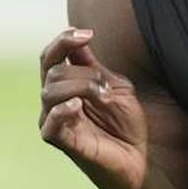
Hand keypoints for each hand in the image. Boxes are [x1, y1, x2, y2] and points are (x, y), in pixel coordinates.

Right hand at [40, 28, 148, 188]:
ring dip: (81, 87)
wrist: (139, 156)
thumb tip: (79, 39)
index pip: (50, 57)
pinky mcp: (61, 142)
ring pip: (50, 91)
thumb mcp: (116, 86)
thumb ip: (95, 66)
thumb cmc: (125, 123)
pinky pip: (49, 124)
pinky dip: (62, 110)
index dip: (63, 40)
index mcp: (67, 85)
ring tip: (102, 97)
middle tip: (106, 85)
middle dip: (84, 71)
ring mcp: (55, 122)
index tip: (87, 33)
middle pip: (52, 71)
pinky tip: (77, 106)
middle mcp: (55, 102)